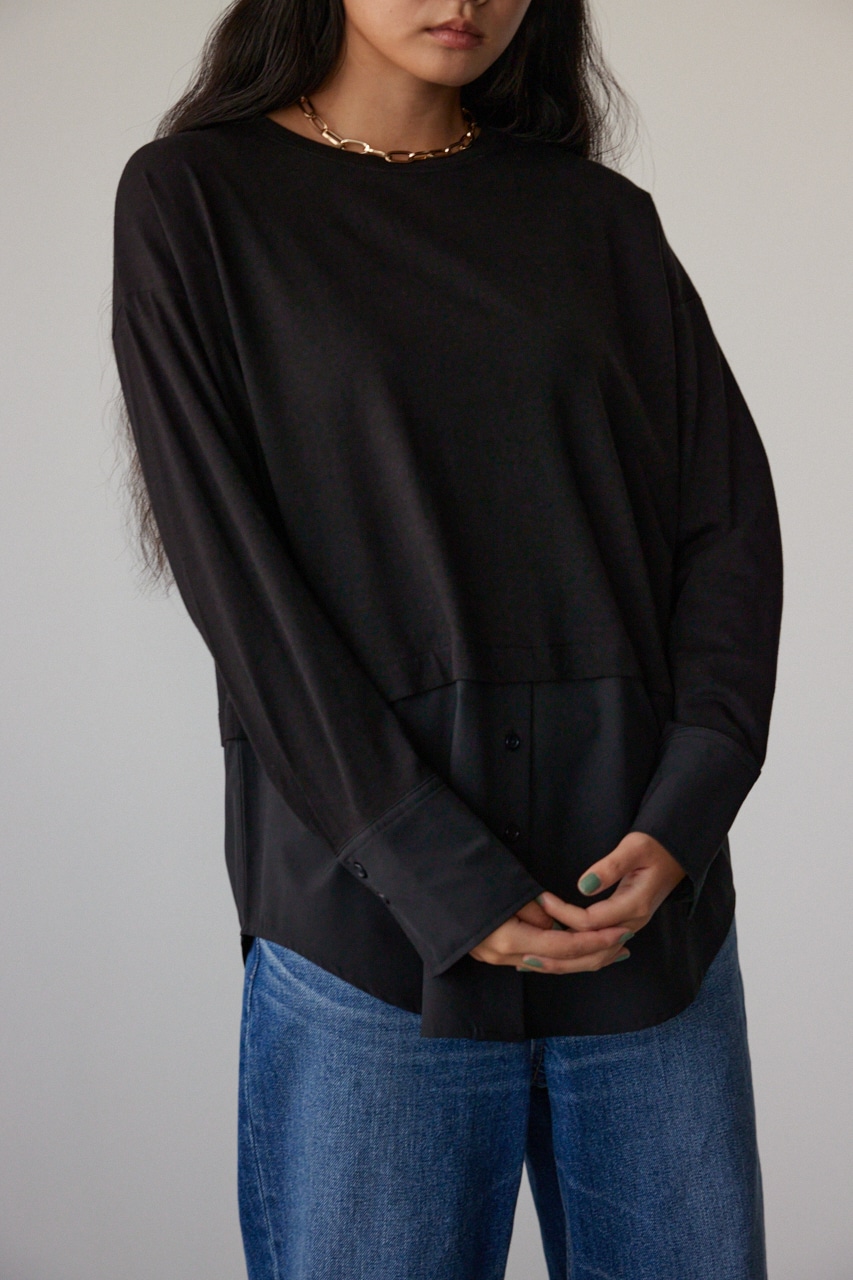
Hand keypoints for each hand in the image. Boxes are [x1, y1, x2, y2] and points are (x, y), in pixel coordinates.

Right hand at [469, 895, 633, 972]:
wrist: (425, 885)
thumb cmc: (467, 879)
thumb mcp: (507, 888)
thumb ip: (536, 910)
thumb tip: (557, 926)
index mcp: (508, 939)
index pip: (562, 948)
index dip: (593, 942)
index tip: (619, 933)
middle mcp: (503, 955)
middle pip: (560, 964)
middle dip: (595, 955)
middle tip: (624, 943)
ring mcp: (495, 957)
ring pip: (548, 965)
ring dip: (581, 959)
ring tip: (610, 950)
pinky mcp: (492, 952)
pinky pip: (534, 960)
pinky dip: (559, 957)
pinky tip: (575, 951)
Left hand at [528, 832, 687, 973]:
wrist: (678, 854)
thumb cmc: (655, 847)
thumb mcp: (634, 848)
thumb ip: (610, 867)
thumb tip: (584, 886)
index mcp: (634, 905)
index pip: (591, 921)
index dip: (563, 914)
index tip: (542, 900)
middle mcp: (632, 922)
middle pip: (592, 950)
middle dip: (559, 953)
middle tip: (527, 953)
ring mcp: (630, 927)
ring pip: (596, 956)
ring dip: (566, 962)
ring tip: (534, 963)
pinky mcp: (625, 926)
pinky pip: (600, 950)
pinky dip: (578, 956)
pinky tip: (557, 958)